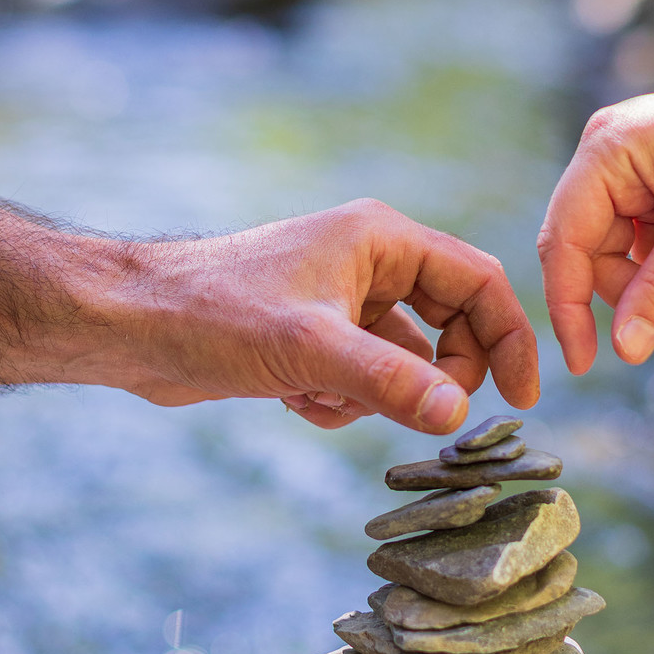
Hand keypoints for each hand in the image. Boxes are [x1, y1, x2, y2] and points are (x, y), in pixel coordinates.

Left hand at [92, 199, 539, 431]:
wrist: (131, 325)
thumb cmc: (213, 315)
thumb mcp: (310, 352)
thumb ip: (389, 382)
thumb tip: (458, 414)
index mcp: (381, 239)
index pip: (478, 280)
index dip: (508, 338)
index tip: (523, 398)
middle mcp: (368, 262)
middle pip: (449, 324)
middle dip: (435, 377)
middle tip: (423, 415)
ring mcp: (340, 300)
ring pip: (403, 361)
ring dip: (377, 396)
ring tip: (322, 399)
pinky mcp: (312, 336)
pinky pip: (362, 378)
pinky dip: (341, 402)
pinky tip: (295, 402)